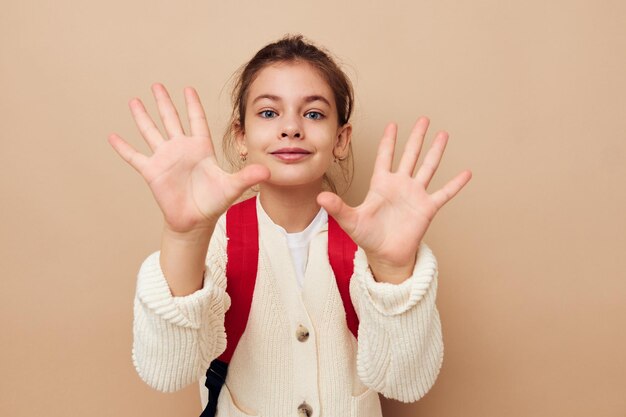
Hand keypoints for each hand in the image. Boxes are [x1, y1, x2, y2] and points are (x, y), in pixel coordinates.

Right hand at [108, 84, 269, 232]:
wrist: (196, 221)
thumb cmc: (214, 203)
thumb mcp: (232, 187)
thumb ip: (247, 176)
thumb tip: (268, 171)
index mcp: (201, 149)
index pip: (196, 121)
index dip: (192, 105)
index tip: (187, 88)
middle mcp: (181, 149)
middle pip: (171, 120)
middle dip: (164, 102)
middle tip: (157, 85)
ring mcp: (165, 159)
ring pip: (151, 132)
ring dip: (143, 117)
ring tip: (134, 101)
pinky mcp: (152, 172)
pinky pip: (134, 157)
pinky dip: (123, 147)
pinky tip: (113, 136)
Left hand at [317, 117, 471, 282]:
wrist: (385, 255)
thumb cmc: (367, 237)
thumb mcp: (350, 220)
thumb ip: (337, 207)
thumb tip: (320, 197)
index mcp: (381, 184)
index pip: (385, 157)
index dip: (389, 141)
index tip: (393, 124)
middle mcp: (400, 185)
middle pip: (410, 155)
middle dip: (416, 137)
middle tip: (424, 119)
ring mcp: (415, 195)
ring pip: (428, 168)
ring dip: (436, 152)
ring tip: (443, 135)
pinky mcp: (427, 208)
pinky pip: (444, 193)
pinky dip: (455, 184)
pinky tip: (466, 173)